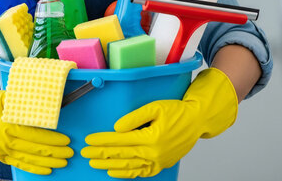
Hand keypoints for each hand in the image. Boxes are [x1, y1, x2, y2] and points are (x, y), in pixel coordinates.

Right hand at [0, 60, 72, 174]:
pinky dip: (33, 168)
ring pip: (28, 159)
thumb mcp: (7, 97)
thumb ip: (25, 101)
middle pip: (34, 149)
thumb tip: (49, 103)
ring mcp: (0, 150)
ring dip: (47, 162)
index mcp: (7, 124)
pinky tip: (45, 170)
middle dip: (54, 153)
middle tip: (70, 153)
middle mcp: (3, 140)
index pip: (35, 135)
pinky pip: (18, 164)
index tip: (66, 140)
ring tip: (62, 162)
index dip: (52, 139)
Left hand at [81, 68, 237, 177]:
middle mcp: (154, 152)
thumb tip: (116, 128)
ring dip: (109, 165)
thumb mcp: (155, 108)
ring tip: (94, 164)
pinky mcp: (161, 165)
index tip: (89, 140)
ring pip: (129, 166)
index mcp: (151, 137)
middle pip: (121, 155)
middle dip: (100, 154)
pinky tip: (114, 172)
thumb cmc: (177, 111)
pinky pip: (141, 172)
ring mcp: (158, 161)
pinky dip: (126, 174)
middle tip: (85, 154)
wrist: (196, 121)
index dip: (102, 140)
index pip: (120, 140)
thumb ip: (134, 118)